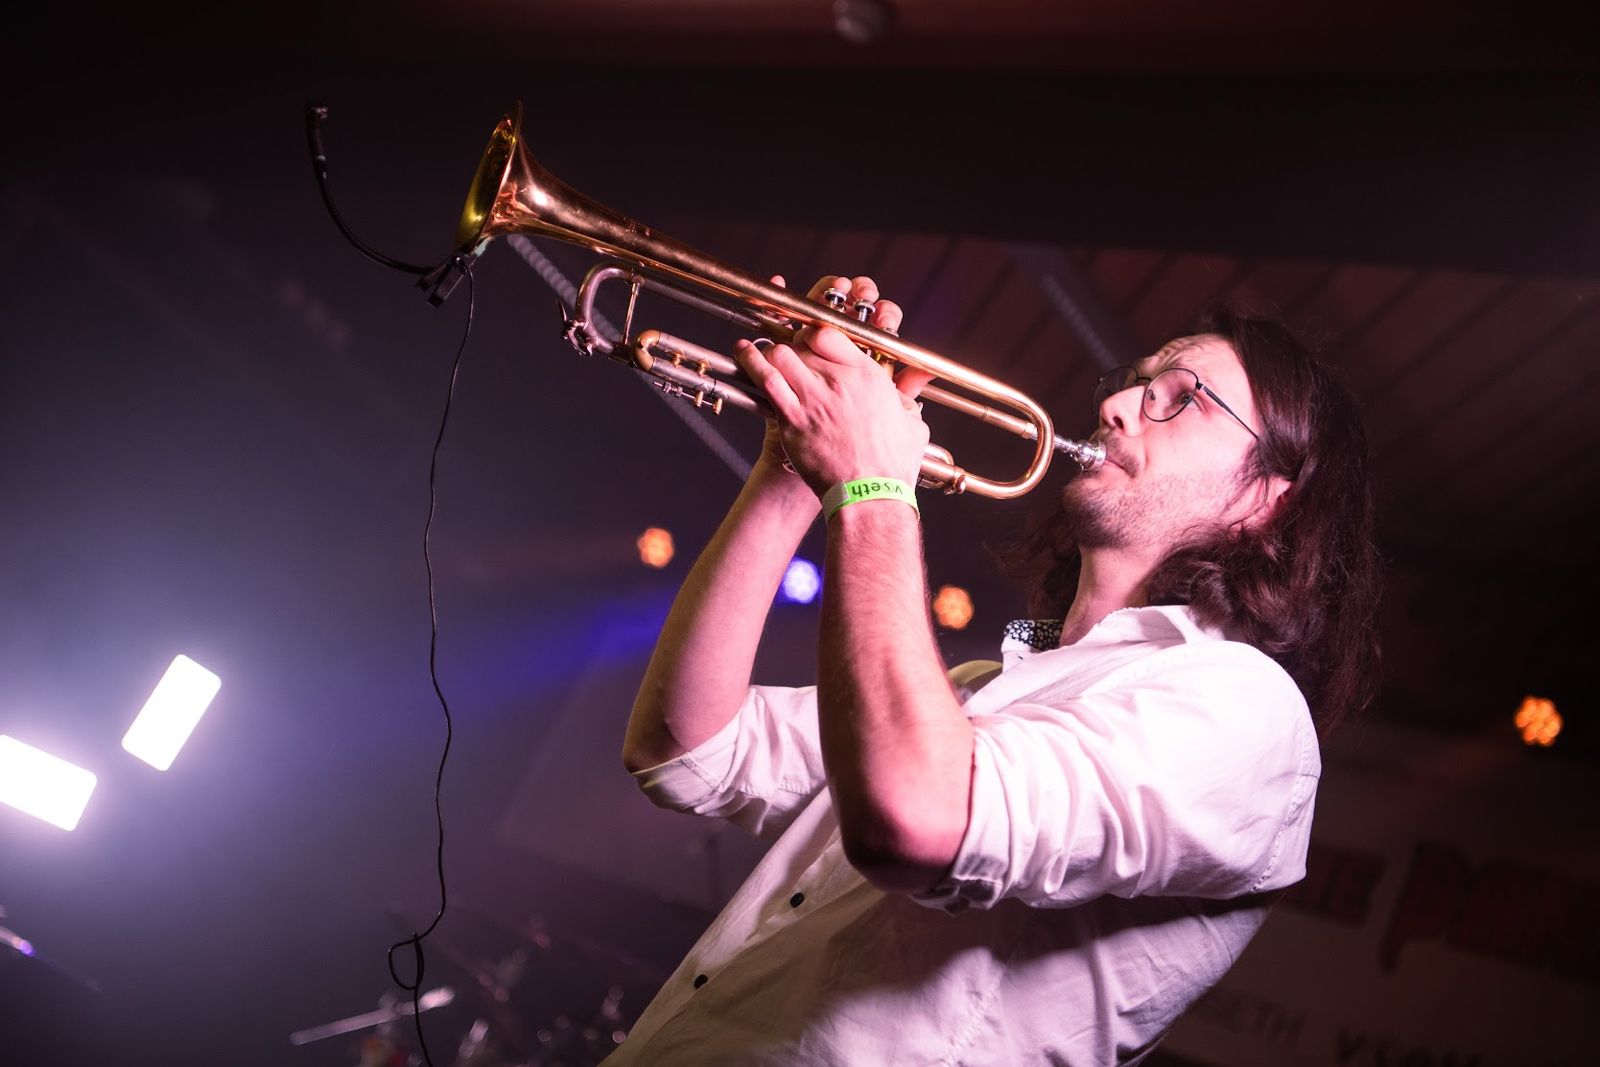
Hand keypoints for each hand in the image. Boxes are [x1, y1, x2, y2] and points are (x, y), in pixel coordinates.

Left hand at [737, 275, 932, 495]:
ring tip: (760, 351)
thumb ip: (911, 394)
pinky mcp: (792, 419)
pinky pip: (766, 379)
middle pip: (802, 343)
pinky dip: (752, 362)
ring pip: (781, 355)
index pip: (830, 334)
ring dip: (771, 352)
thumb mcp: (912, 422)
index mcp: (867, 375)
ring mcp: (813, 398)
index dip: (814, 334)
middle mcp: (839, 380)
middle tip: (787, 354)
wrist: (870, 493)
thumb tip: (921, 378)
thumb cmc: (891, 464)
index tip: (810, 341)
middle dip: (793, 345)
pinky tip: (744, 353)